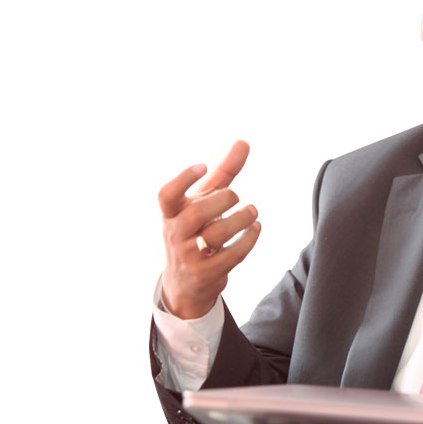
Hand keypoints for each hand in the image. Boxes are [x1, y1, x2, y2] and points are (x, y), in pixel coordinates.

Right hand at [158, 141, 260, 319]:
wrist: (186, 281)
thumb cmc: (197, 228)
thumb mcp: (205, 201)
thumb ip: (224, 172)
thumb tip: (244, 142)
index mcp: (171, 213)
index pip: (167, 195)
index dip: (183, 179)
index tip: (203, 165)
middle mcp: (176, 233)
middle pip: (197, 213)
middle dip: (223, 200)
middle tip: (236, 196)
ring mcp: (189, 255)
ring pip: (217, 234)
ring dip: (241, 219)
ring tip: (253, 212)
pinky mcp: (206, 273)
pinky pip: (231, 255)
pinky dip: (248, 240)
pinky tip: (255, 228)